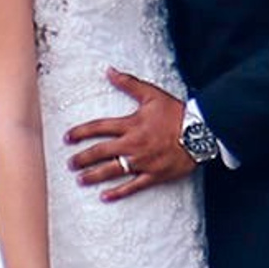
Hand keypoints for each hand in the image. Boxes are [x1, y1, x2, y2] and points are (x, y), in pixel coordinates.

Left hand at [69, 70, 195, 198]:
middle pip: (100, 152)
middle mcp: (132, 144)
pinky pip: (132, 186)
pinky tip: (104, 197)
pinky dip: (118, 193)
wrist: (201, 132)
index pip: (99, 128)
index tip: (67, 138)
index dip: (80, 132)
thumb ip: (128, 83)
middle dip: (82, 158)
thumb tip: (109, 70)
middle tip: (69, 164)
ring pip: (112, 171)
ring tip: (80, 179)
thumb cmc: (176, 112)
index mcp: (130, 125)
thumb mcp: (152, 94)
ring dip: (94, 176)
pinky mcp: (153, 175)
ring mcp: (142, 162)